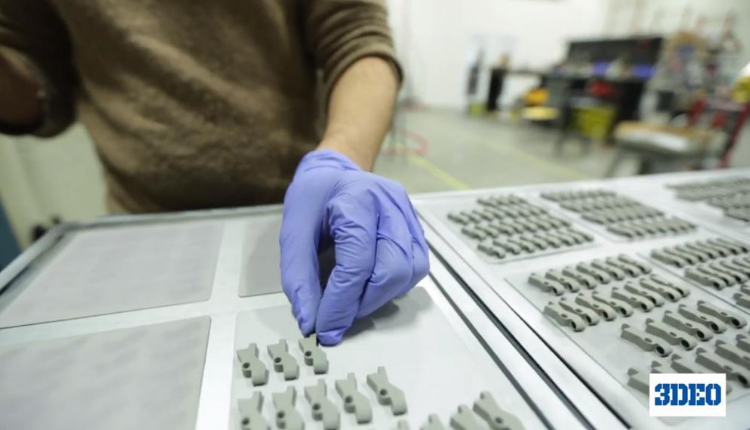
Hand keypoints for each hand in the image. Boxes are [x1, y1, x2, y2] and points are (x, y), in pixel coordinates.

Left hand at [280, 149, 428, 344]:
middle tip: (337, 318)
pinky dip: (394, 285)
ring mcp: (408, 215)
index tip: (324, 328)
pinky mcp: (416, 227)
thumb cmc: (312, 200)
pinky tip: (371, 286)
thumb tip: (310, 322)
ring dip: (380, 298)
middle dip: (363, 304)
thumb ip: (299, 278)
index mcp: (356, 199)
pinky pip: (417, 266)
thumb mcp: (292, 233)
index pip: (357, 262)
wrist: (334, 173)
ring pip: (410, 271)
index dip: (341, 302)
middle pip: (391, 269)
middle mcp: (390, 204)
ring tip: (353, 303)